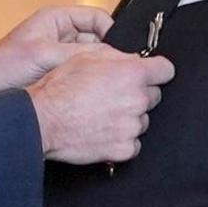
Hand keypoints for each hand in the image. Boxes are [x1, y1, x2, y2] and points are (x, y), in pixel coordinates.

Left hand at [0, 5, 113, 98]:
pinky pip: (80, 76)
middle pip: (98, 41)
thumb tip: (109, 57)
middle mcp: (60, 35)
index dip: (112, 33)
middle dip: (106, 56)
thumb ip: (76, 53)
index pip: (97, 19)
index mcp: (57, 19)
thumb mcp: (43, 55)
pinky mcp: (56, 75)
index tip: (119, 52)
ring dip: (96, 71)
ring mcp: (59, 55)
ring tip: (104, 84)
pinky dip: (86, 83)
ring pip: (91, 61)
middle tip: (116, 72)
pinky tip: (90, 93)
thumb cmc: (2, 69)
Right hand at [28, 46, 173, 164]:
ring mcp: (131, 126)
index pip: (166, 70)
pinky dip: (122, 141)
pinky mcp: (123, 149)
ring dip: (129, 118)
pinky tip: (105, 134)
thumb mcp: (85, 57)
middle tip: (114, 96)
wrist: (42, 120)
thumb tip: (131, 59)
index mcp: (132, 73)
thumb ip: (115, 57)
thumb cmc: (59, 88)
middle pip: (154, 96)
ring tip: (104, 116)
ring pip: (143, 121)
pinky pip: (134, 144)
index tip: (151, 75)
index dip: (157, 71)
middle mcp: (137, 100)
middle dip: (139, 94)